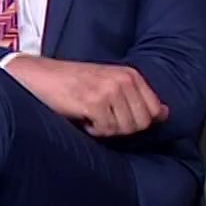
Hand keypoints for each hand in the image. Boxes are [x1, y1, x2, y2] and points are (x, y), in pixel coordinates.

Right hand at [3, 56, 168, 137]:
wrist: (40, 77)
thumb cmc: (73, 83)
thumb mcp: (110, 84)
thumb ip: (137, 98)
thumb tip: (165, 114)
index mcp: (130, 74)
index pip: (154, 111)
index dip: (136, 121)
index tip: (117, 116)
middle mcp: (123, 80)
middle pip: (141, 123)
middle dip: (121, 127)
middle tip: (101, 116)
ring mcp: (109, 90)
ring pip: (124, 129)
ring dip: (106, 129)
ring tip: (90, 114)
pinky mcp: (94, 102)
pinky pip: (106, 131)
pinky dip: (93, 130)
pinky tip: (81, 116)